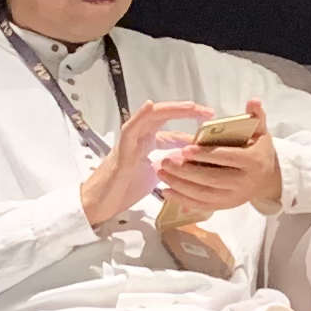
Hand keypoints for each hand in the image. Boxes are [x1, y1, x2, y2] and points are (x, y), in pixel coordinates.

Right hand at [80, 101, 211, 230]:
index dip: (192, 132)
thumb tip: (190, 168)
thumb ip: (169, 168)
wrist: (99, 204)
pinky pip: (131, 129)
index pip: (173, 134)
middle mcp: (139, 138)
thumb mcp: (155, 178)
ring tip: (191, 106)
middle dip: (187, 112)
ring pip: (151, 117)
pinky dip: (141, 116)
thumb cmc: (122, 190)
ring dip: (172, 110)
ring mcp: (130, 141)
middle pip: (164, 117)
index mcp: (147, 145)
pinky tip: (151, 106)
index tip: (211, 133)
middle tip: (208, 113)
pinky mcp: (121, 150)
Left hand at [154, 101, 281, 217]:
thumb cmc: (259, 150)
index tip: (185, 149)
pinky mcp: (224, 206)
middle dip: (186, 171)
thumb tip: (253, 100)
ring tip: (162, 173)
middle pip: (211, 178)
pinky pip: (202, 206)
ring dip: (180, 185)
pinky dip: (183, 200)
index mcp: (253, 162)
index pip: (226, 158)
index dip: (205, 155)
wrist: (267, 178)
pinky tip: (167, 191)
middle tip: (165, 161)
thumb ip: (255, 116)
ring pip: (203, 194)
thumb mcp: (261, 132)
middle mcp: (244, 183)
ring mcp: (233, 198)